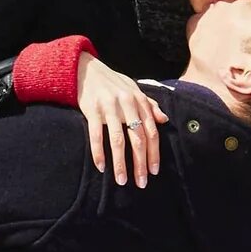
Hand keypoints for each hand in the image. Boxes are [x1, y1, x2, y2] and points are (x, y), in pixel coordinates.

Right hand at [76, 57, 165, 185]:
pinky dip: (99, 152)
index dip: (154, 153)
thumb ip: (149, 104)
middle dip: (140, 163)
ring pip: (118, 140)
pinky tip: (101, 167)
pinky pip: (97, 135)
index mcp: (139, 101)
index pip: (151, 131)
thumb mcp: (134, 89)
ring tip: (121, 180)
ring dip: (120, 163)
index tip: (154, 171)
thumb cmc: (112, 82)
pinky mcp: (92, 109)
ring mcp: (109, 107)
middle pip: (138, 138)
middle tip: (141, 182)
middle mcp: (127, 104)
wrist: (86, 68)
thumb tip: (164, 120)